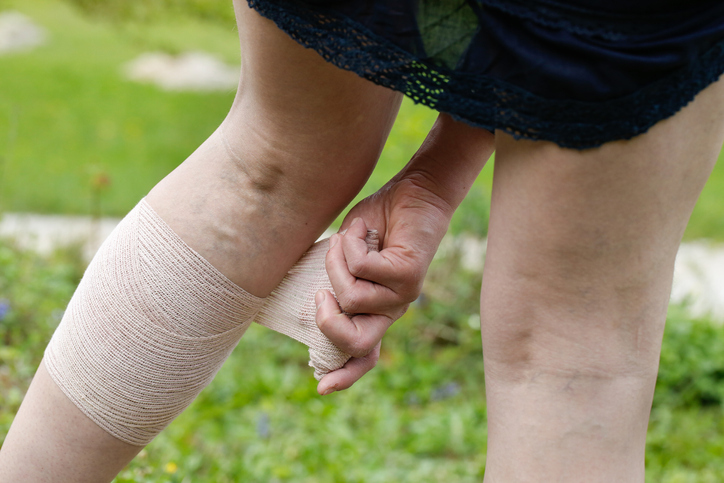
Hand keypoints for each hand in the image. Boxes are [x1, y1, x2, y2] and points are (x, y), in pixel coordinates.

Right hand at [315, 114, 495, 394]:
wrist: (415, 191)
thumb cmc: (378, 222)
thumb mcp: (346, 255)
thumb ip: (335, 278)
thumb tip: (312, 297)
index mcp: (377, 308)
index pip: (364, 352)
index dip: (344, 374)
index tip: (322, 388)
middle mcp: (393, 308)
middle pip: (357, 343)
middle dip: (328, 324)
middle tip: (321, 296)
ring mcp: (404, 294)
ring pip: (352, 297)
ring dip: (338, 262)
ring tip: (352, 238)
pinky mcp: (410, 275)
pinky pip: (363, 269)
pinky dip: (351, 243)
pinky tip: (365, 229)